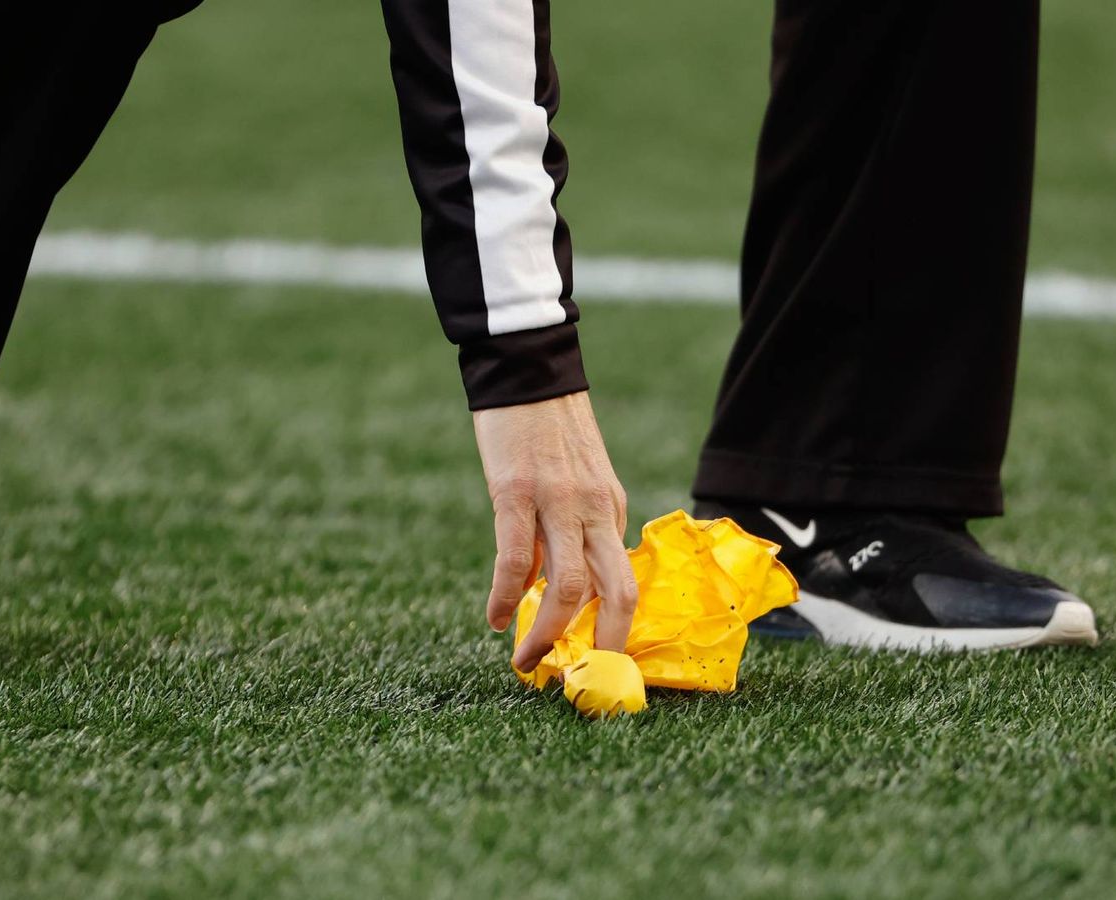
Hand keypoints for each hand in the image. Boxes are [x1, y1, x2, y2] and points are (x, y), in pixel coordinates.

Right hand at [473, 391, 637, 672]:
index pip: (621, 581)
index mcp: (610, 509)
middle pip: (614, 594)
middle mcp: (595, 510)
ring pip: (569, 588)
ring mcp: (559, 502)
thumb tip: (556, 582)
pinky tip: (493, 618)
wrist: (524, 370)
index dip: (612, 629)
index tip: (593, 661)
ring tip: (527, 662)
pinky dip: (507, 597)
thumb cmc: (545, 427)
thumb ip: (577, 525)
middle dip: (599, 647)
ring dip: (548, 636)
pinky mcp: (517, 493)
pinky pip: (518, 560)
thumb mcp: (579, 478)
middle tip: (577, 682)